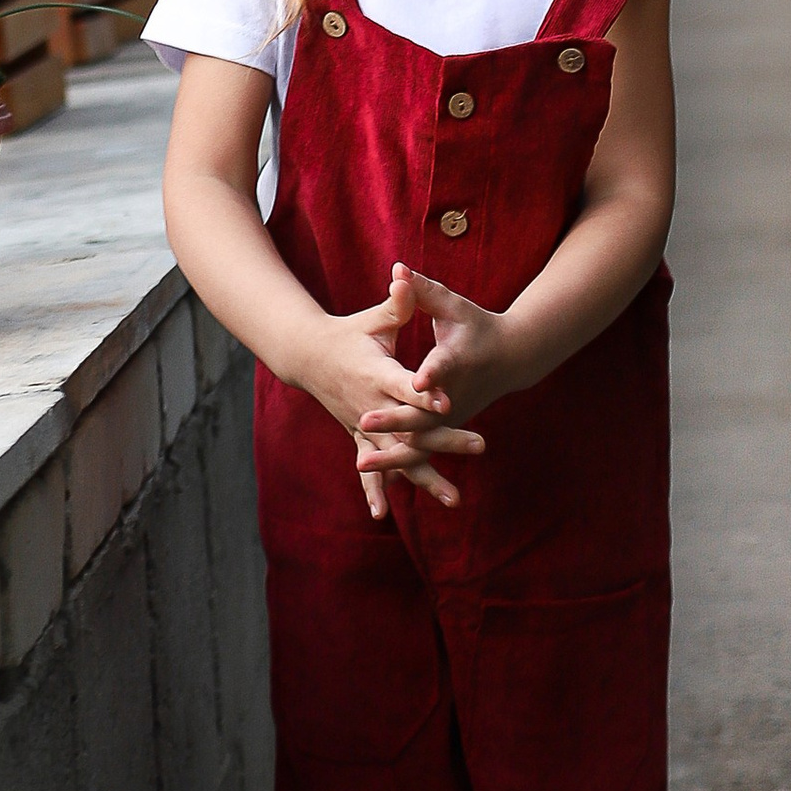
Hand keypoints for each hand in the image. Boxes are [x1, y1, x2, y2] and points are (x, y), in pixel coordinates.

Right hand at [298, 270, 483, 514]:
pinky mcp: (360, 437)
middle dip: (446, 438)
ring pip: (398, 454)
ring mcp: (364, 424)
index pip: (406, 385)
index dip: (426, 394)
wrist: (308, 356)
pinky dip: (376, 489)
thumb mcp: (374, 317)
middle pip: (412, 425)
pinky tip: (382, 515)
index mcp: (377, 371)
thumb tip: (406, 275)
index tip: (449, 405)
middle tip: (482, 445)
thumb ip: (397, 303)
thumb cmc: (350, 332)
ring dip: (425, 476)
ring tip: (454, 499)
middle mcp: (370, 403)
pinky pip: (371, 466)